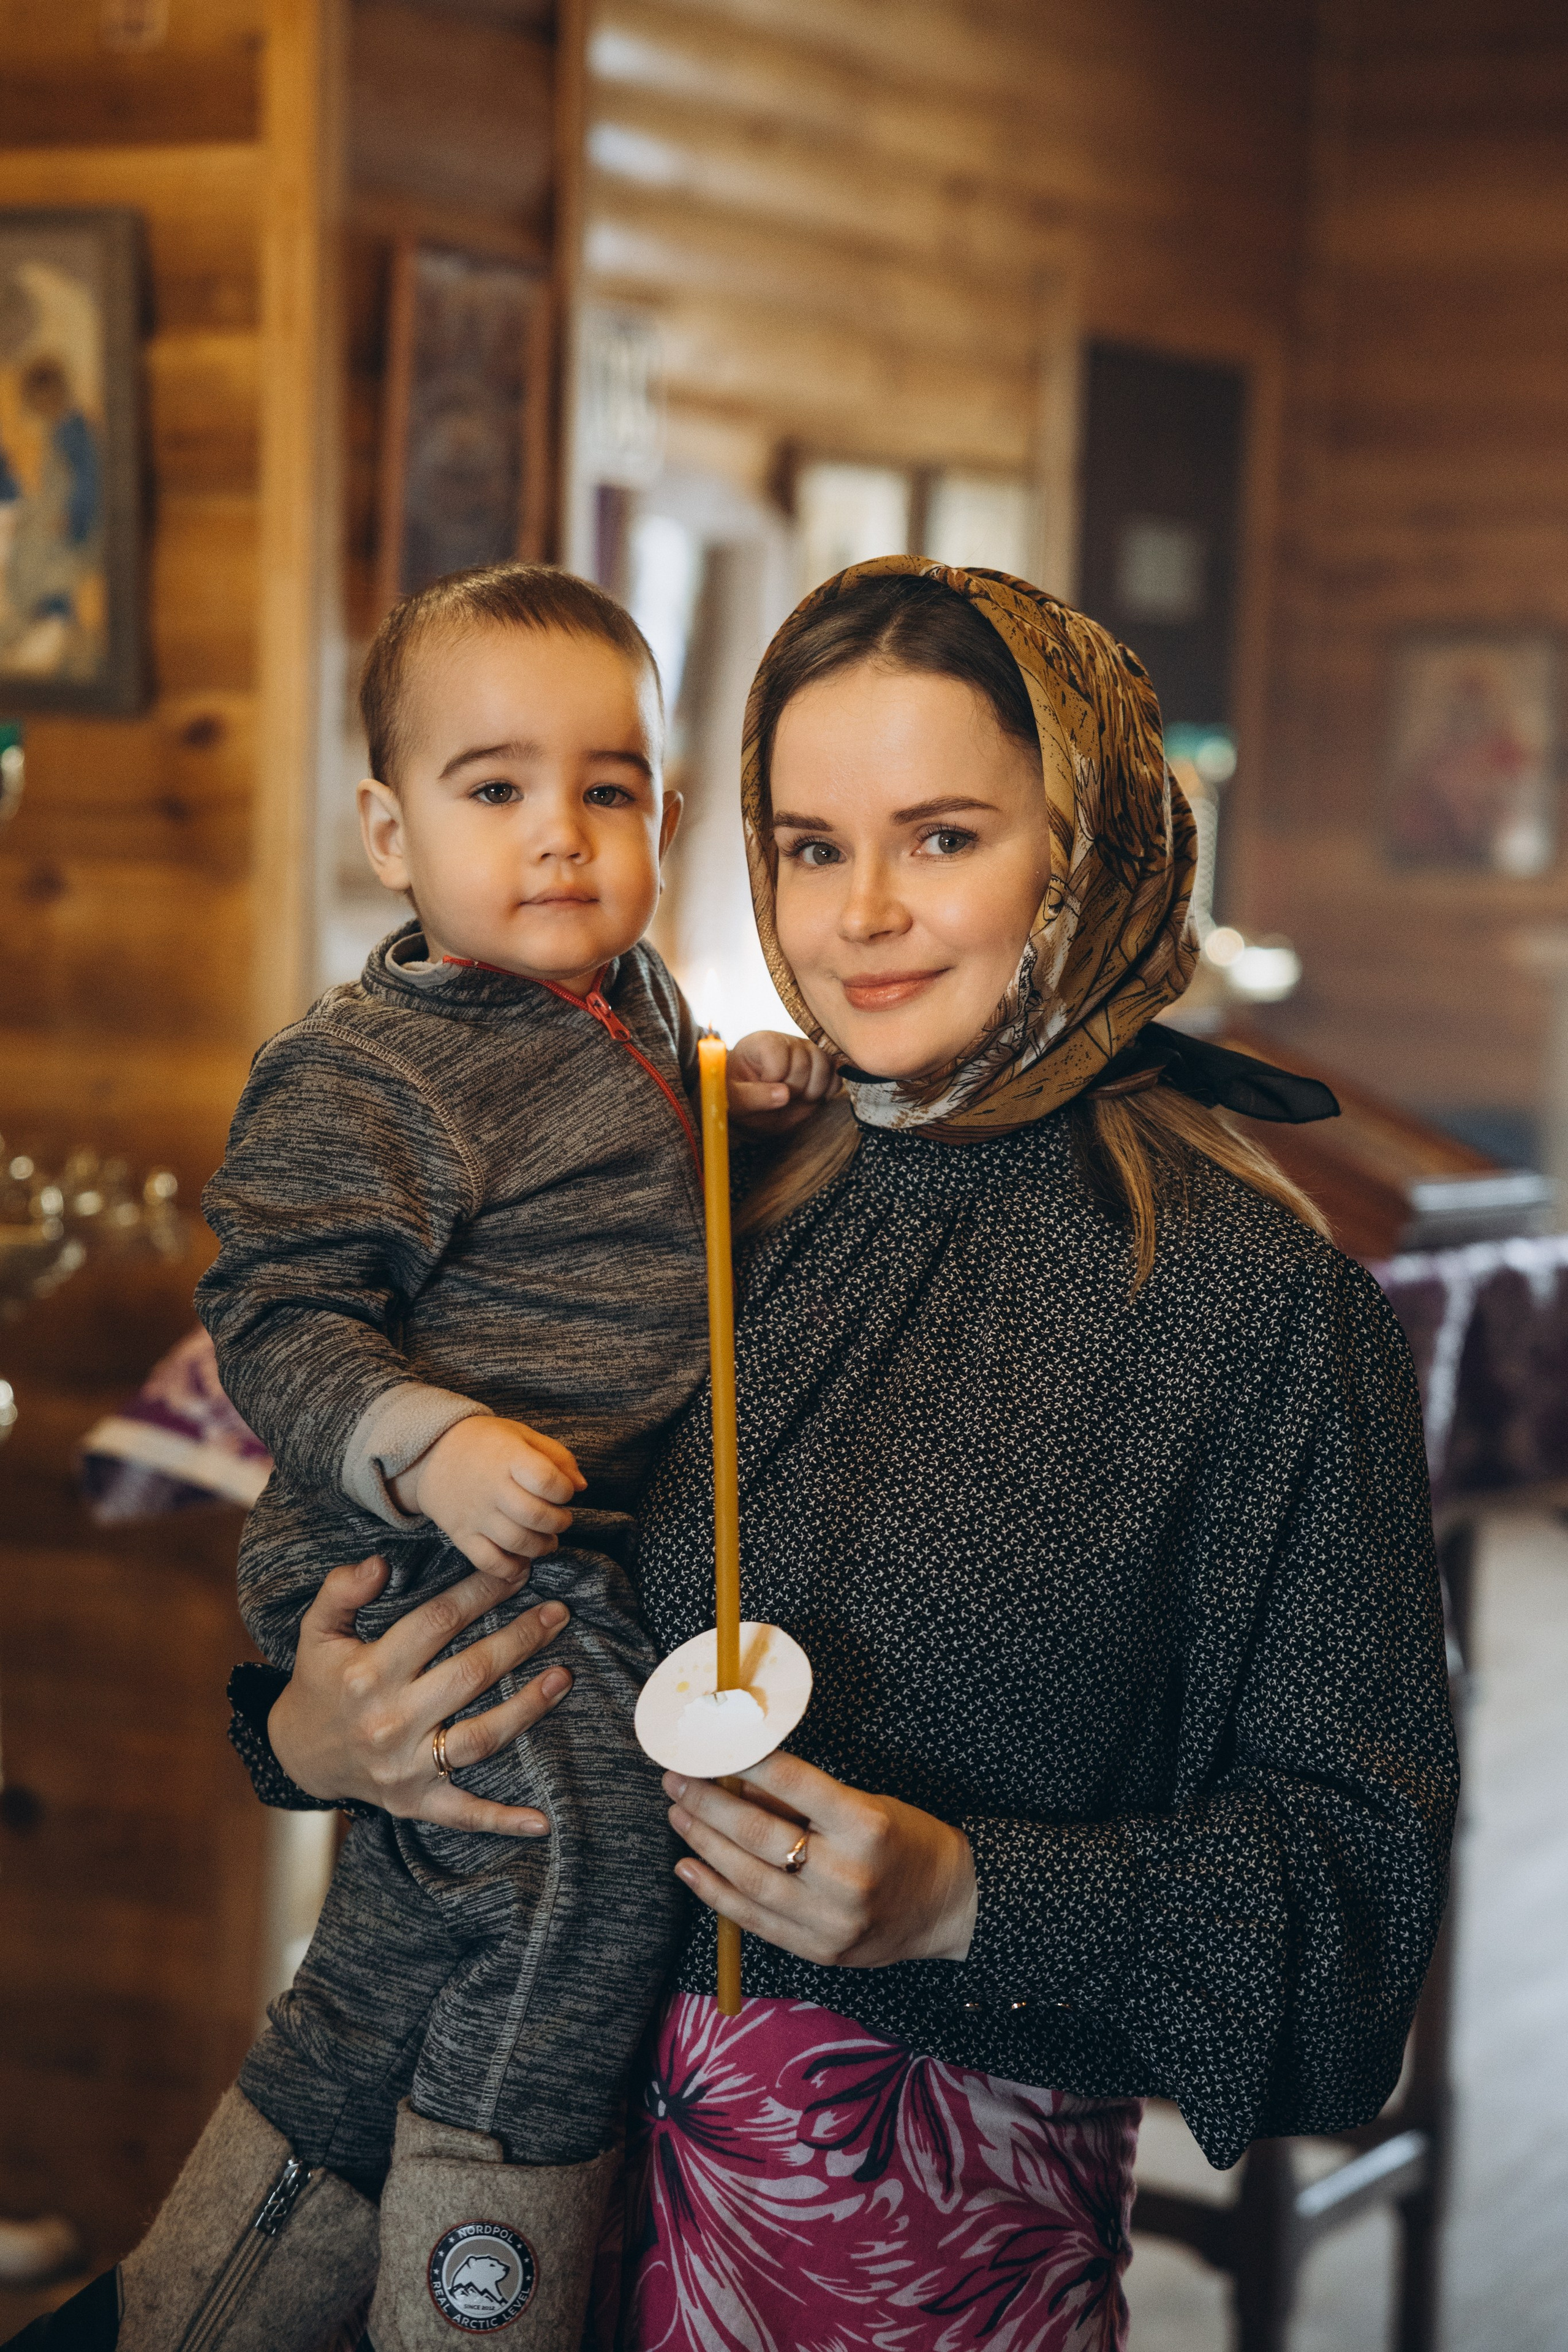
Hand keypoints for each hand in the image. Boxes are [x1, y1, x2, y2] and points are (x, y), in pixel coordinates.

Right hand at [268, 1554, 573, 1833]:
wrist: (298, 1755)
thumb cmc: (320, 1682)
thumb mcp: (317, 1631)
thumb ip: (342, 1591)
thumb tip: (381, 1563)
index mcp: (368, 1673)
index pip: (437, 1622)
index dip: (481, 1592)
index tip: (519, 1572)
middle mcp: (389, 1721)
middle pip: (470, 1674)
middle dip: (520, 1640)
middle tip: (558, 1613)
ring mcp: (405, 1767)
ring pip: (480, 1737)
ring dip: (528, 1707)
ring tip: (564, 1676)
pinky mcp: (414, 1802)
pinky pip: (464, 1814)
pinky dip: (503, 1821)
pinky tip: (543, 1820)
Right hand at [393, 1415, 585, 1577]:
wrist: (432, 1453)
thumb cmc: (486, 1444)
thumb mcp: (522, 1436)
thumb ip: (557, 1456)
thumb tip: (581, 1486)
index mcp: (508, 1457)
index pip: (547, 1481)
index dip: (564, 1491)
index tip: (564, 1492)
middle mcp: (491, 1487)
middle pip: (534, 1516)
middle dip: (559, 1522)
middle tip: (561, 1519)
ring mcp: (475, 1514)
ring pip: (516, 1542)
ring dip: (542, 1547)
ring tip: (547, 1540)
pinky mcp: (461, 1535)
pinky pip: (488, 1562)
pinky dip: (510, 1569)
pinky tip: (522, 1561)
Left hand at [664, 1749, 976, 1966]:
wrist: (947, 1905)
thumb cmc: (905, 1841)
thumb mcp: (865, 1804)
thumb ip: (803, 1800)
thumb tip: (738, 1779)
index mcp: (865, 1826)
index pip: (793, 1783)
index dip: (746, 1761)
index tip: (710, 1744)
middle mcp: (847, 1875)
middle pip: (759, 1835)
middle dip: (708, 1804)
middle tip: (677, 1779)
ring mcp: (831, 1920)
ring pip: (748, 1879)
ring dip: (703, 1844)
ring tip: (678, 1815)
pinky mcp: (819, 1951)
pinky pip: (754, 1920)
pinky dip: (715, 1893)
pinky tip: (688, 1868)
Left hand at [726, 1031, 839, 1133]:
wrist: (751, 1107)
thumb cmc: (738, 1098)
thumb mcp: (734, 1100)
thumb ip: (754, 1096)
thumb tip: (784, 1094)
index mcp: (760, 1042)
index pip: (778, 1054)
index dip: (773, 1078)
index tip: (762, 1088)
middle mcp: (787, 1041)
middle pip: (805, 1062)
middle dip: (794, 1088)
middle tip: (780, 1097)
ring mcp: (808, 1052)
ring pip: (826, 1064)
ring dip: (813, 1090)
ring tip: (796, 1098)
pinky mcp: (822, 1066)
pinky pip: (838, 1075)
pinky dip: (828, 1091)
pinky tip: (811, 1098)